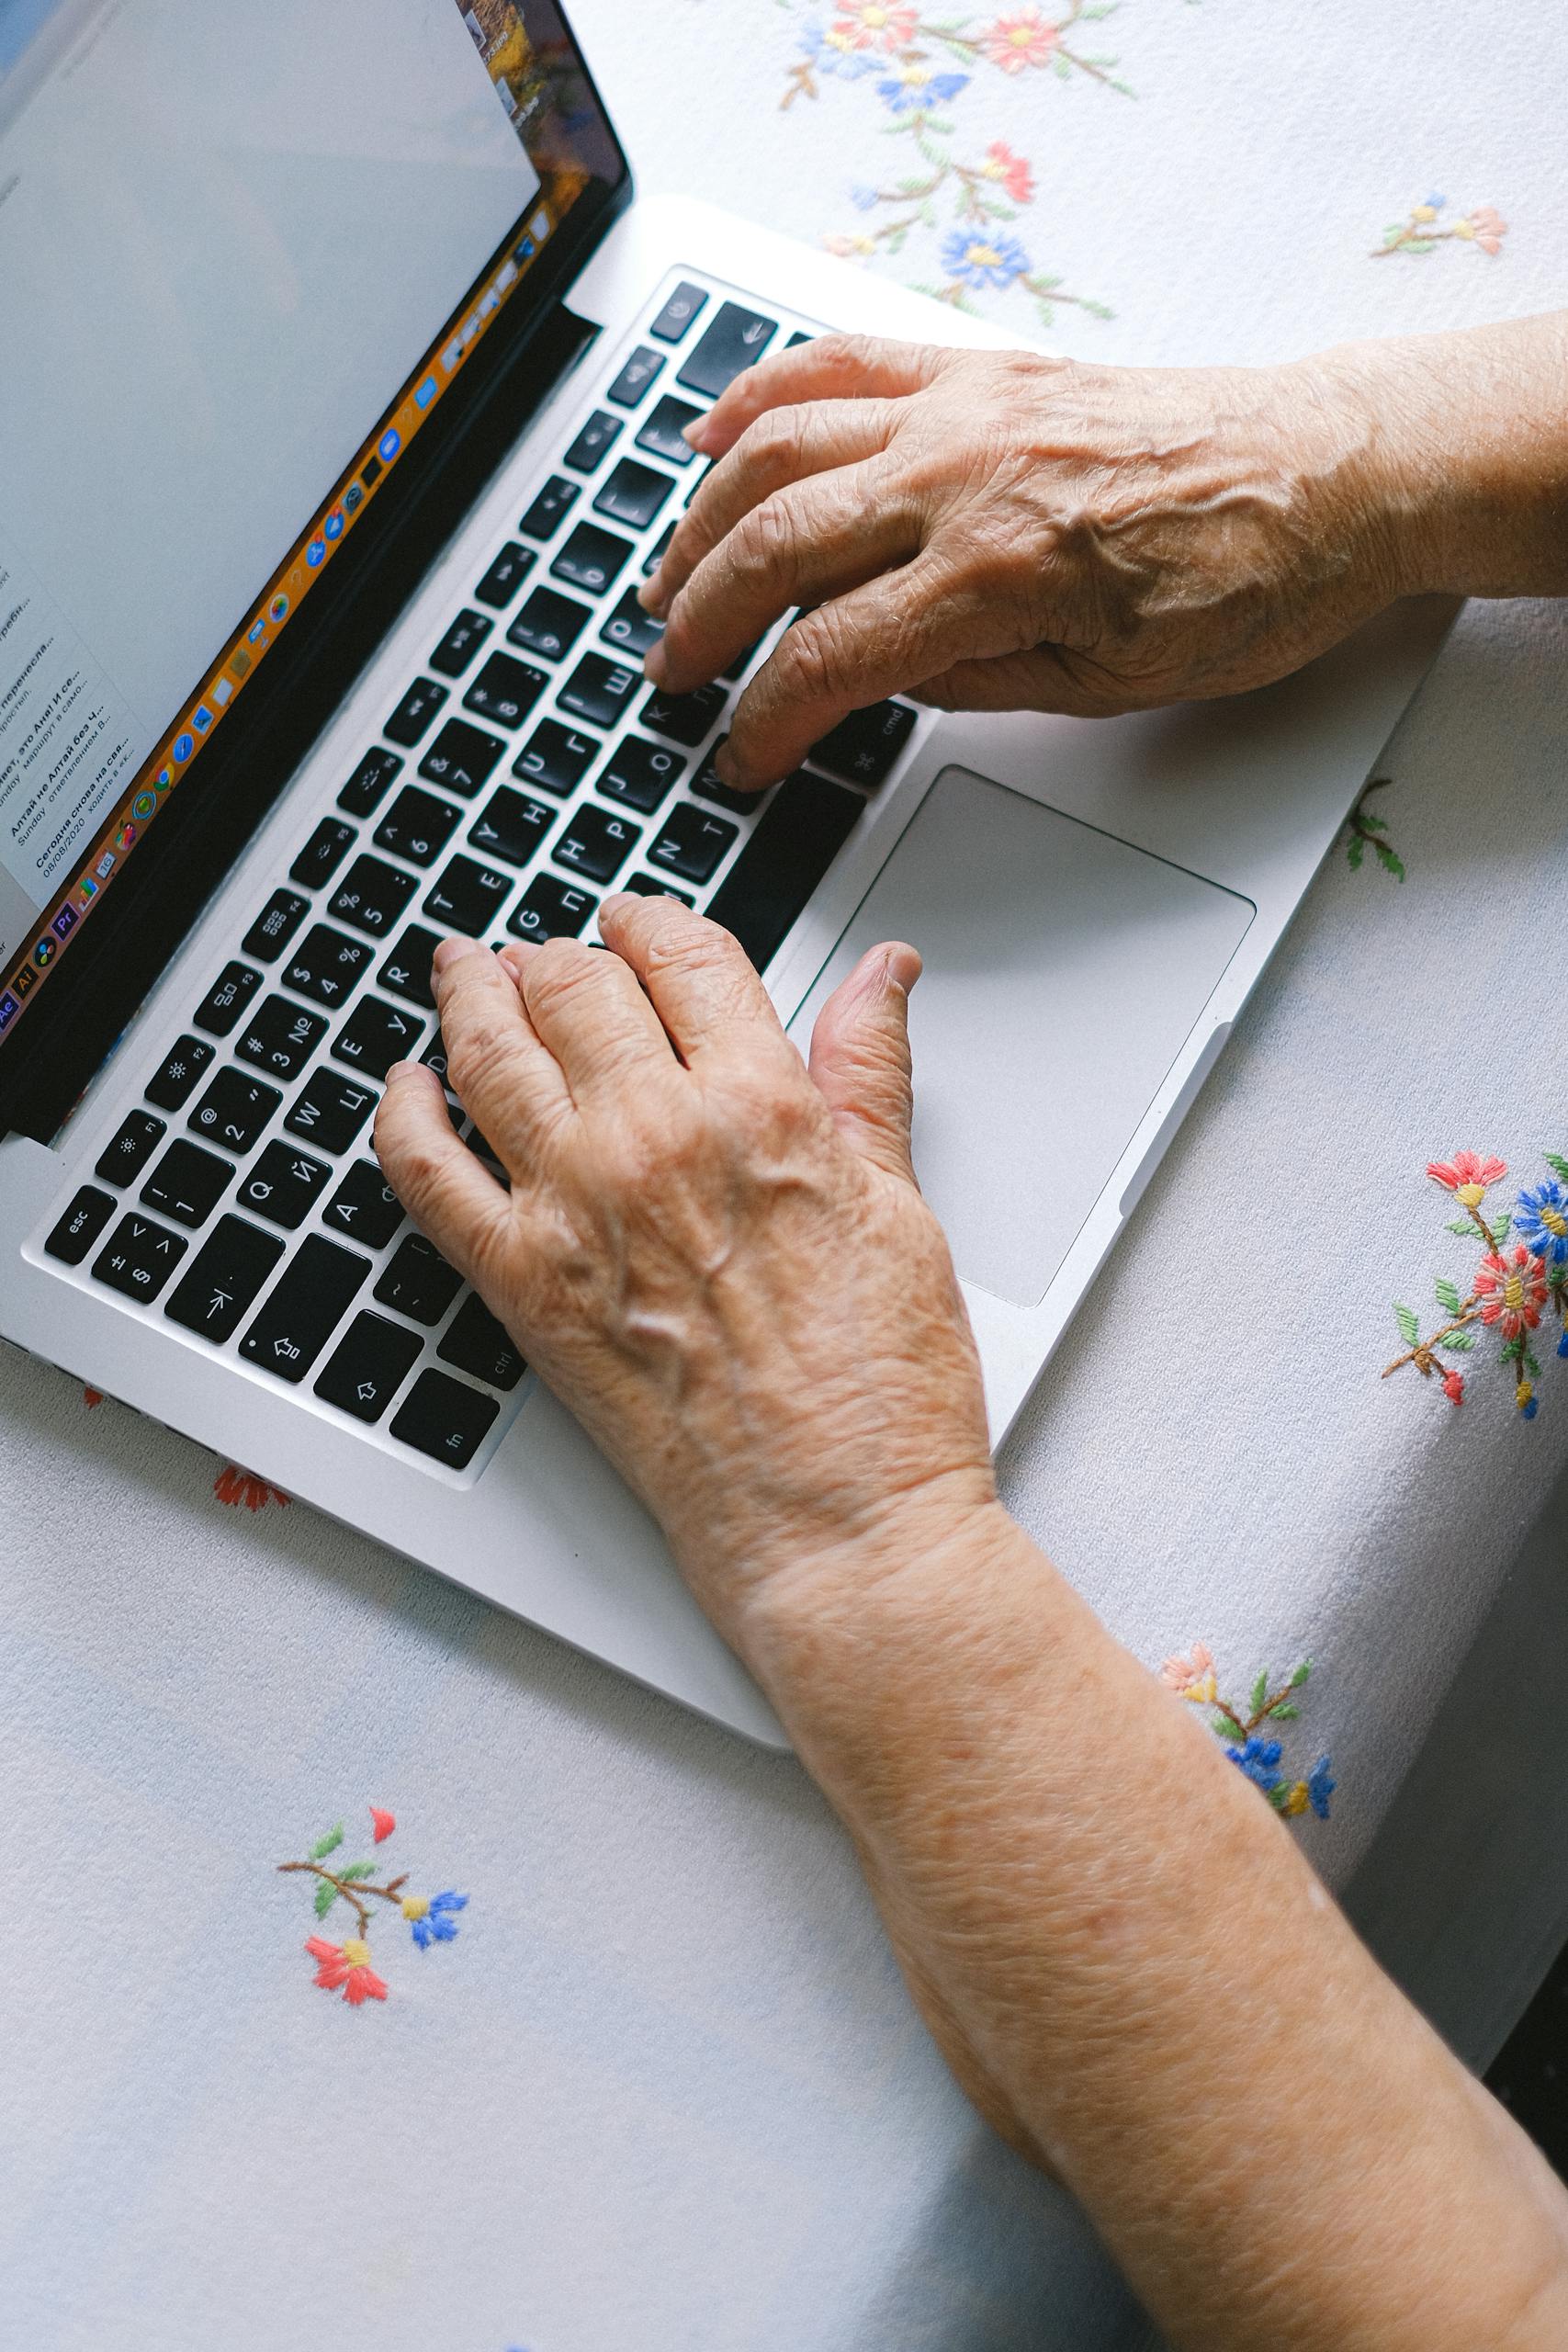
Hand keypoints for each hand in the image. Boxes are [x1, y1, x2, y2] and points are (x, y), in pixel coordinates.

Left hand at [371, 899, 998, 1652]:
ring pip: (489, 1051)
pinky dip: (401, 1115)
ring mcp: (575, 1209)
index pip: (683, 956)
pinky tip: (407, 1089)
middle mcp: (656, 1140)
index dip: (650, 921)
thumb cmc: (882, 1391)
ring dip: (469, 995)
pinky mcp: (520, 1288)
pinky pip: (424, 1172)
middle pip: (574, 986)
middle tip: (551, 954)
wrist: (835, 1523)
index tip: (635, 921)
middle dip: (560, 954)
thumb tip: (880, 977)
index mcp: (763, 1107)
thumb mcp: (902, 1207)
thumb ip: (869, 1077)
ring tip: (465, 971)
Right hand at [639, 331, 1416, 788]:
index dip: (763, 722)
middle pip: (774, 547)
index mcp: (998, 572)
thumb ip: (977, 682)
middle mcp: (965, 475)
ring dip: (702, 519)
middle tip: (671, 674)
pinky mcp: (978, 368)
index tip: (738, 756)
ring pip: (778, 448)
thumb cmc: (1249, 578)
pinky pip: (837, 362)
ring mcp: (963, 407)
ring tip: (666, 579)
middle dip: (701, 624)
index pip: (828, 660)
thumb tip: (883, 681)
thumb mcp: (1112, 684)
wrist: (1329, 473)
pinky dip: (759, 394)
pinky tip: (711, 434)